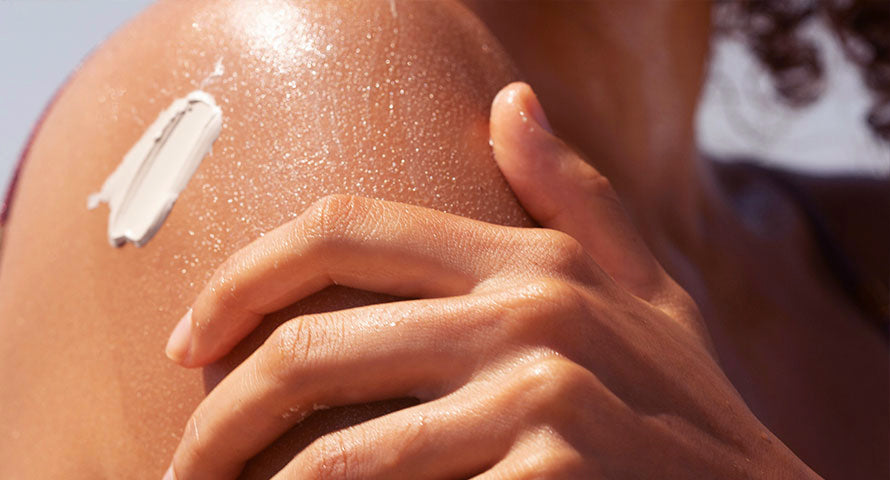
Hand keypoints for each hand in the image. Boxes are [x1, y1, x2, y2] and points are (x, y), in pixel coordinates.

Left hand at [162, 83, 818, 478]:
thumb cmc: (681, 402)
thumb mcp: (643, 283)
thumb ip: (573, 191)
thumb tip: (510, 99)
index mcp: (529, 259)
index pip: (343, 230)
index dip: (242, 278)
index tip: (187, 340)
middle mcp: (528, 315)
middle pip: (311, 346)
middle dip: (219, 413)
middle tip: (182, 461)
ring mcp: (542, 400)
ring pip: (339, 450)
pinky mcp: (553, 475)